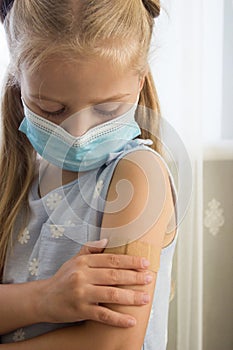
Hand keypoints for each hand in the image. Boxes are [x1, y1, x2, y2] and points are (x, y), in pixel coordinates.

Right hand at [38, 239, 152, 327]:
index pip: (111, 259)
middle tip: (149, 279)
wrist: (44, 299)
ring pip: (111, 294)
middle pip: (114, 275)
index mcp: (84, 262)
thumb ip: (90, 250)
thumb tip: (108, 241)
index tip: (144, 263)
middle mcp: (82, 276)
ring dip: (131, 297)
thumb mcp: (74, 260)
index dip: (129, 261)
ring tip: (145, 298)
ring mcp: (81, 294)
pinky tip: (131, 321)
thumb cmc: (63, 278)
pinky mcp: (80, 310)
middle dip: (134, 277)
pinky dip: (118, 319)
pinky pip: (103, 315)